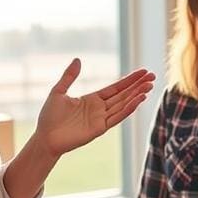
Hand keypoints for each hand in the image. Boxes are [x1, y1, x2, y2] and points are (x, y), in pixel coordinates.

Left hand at [33, 60, 154, 156]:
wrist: (45, 137)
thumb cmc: (49, 117)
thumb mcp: (58, 91)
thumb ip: (69, 76)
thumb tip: (78, 59)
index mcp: (92, 99)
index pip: (116, 88)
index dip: (129, 80)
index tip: (143, 72)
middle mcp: (100, 109)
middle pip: (123, 95)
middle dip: (138, 85)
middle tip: (153, 76)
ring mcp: (101, 119)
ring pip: (123, 104)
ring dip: (137, 95)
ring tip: (150, 86)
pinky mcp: (100, 129)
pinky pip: (117, 117)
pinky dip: (128, 108)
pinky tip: (139, 100)